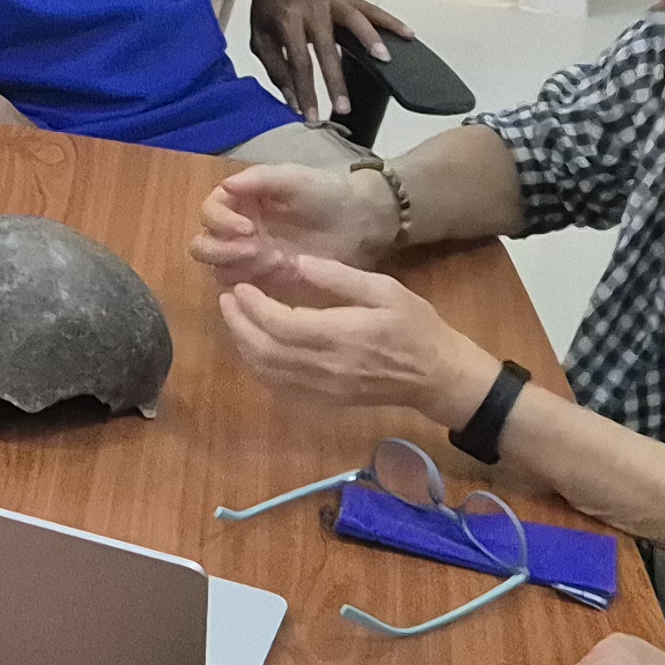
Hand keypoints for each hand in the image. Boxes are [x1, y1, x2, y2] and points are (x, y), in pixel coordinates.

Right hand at [191, 161, 397, 291]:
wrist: (357, 222)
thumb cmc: (323, 193)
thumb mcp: (293, 178)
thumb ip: (259, 179)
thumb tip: (225, 185)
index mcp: (237, 201)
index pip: (208, 212)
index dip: (221, 222)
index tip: (248, 227)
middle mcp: (234, 229)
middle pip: (203, 245)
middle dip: (222, 249)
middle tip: (254, 249)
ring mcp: (247, 257)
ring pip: (217, 268)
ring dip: (236, 266)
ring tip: (271, 260)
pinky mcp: (262, 279)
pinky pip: (240, 286)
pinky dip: (251, 281)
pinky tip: (278, 271)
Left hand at [217, 254, 487, 418]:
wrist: (437, 375)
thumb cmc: (414, 326)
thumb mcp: (384, 289)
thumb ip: (339, 277)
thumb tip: (297, 263)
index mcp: (340, 334)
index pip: (279, 323)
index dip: (252, 307)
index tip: (240, 288)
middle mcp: (326, 366)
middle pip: (264, 350)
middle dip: (238, 325)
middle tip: (228, 301)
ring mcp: (324, 388)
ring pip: (267, 373)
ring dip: (244, 347)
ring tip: (237, 321)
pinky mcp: (325, 401)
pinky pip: (280, 389)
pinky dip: (260, 369)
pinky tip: (256, 350)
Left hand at [250, 0, 407, 123]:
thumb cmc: (270, 5)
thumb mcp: (259, 37)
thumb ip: (275, 69)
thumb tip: (292, 101)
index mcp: (286, 20)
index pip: (298, 62)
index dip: (305, 91)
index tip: (311, 115)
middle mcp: (312, 10)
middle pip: (327, 48)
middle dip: (336, 81)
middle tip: (344, 107)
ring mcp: (333, 2)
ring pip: (356, 21)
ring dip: (371, 40)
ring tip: (385, 61)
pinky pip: (373, 11)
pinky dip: (391, 23)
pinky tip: (407, 36)